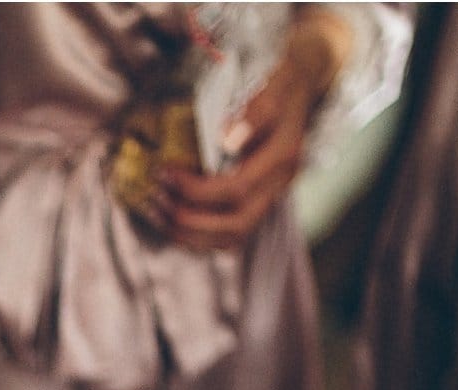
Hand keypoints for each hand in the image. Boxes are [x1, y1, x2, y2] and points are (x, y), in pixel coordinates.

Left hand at [147, 16, 347, 251]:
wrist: (301, 85)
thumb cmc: (282, 83)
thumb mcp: (275, 83)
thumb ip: (257, 109)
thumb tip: (226, 138)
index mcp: (282, 157)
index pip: (238, 188)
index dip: (197, 189)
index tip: (164, 172)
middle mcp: (278, 184)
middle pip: (235, 224)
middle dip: (189, 218)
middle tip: (155, 198)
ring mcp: (270, 197)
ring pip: (232, 237)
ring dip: (189, 233)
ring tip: (156, 212)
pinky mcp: (257, 202)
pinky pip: (228, 235)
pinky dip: (197, 235)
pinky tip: (170, 221)